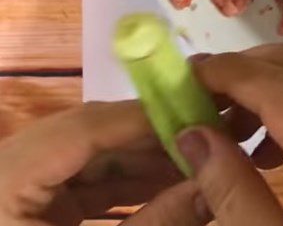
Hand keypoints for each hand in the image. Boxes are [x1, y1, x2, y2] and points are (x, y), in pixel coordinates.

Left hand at [0, 100, 204, 225]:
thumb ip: (154, 225)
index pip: (86, 127)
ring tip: (194, 166)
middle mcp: (6, 165)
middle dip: (150, 139)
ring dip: (140, 162)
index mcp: (8, 175)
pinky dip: (120, 184)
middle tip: (207, 139)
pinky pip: (80, 180)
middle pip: (90, 134)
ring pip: (89, 155)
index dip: (147, 120)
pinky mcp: (26, 202)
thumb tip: (213, 188)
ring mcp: (15, 182)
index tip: (204, 116)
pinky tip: (163, 188)